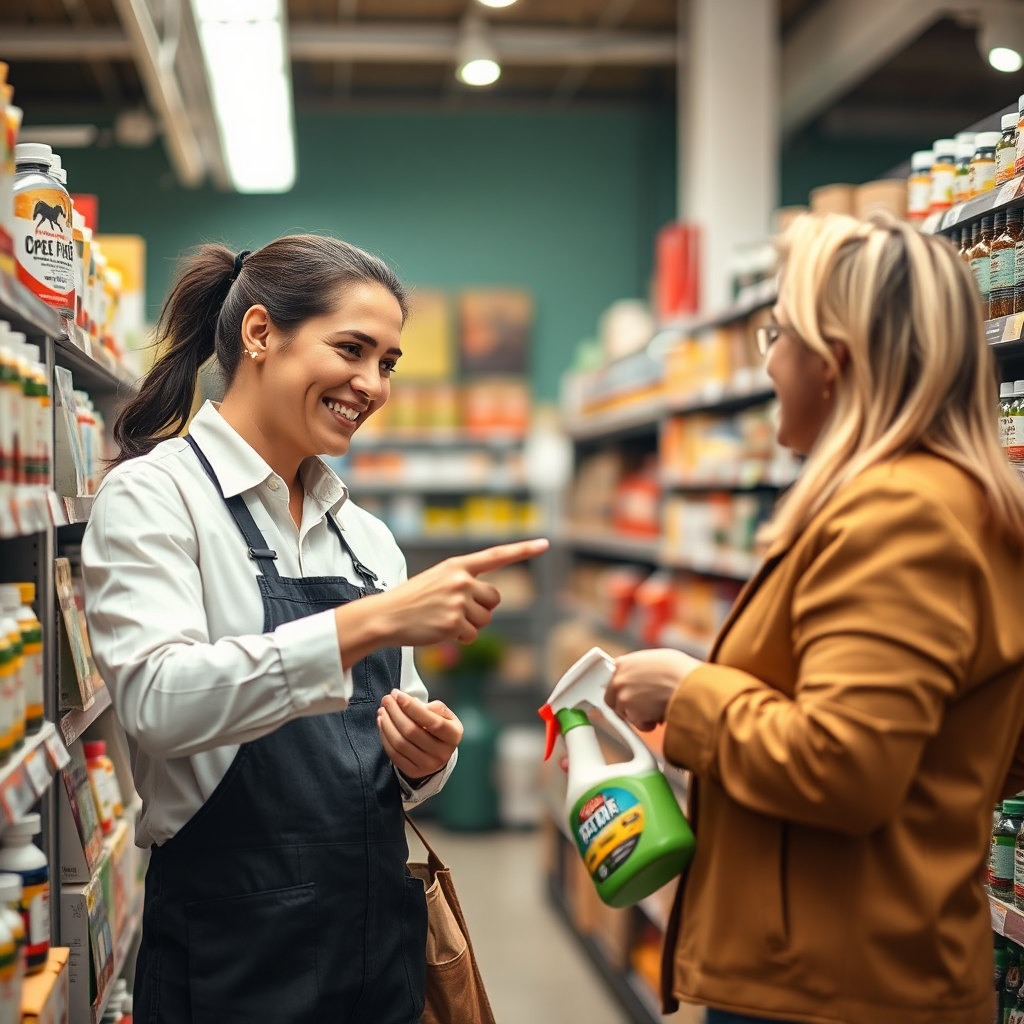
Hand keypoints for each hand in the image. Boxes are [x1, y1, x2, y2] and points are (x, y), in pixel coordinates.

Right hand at [372, 538, 548, 647]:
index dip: (523, 550)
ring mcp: (457, 602)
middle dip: (481, 609)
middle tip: (457, 612)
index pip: (496, 555)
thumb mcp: (438, 579)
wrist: (387, 615)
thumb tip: (489, 601)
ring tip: (444, 620)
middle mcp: (461, 580)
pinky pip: (472, 636)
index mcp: (458, 565)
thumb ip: (464, 583)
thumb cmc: (412, 600)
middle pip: (495, 599)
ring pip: (485, 620)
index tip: (544, 544)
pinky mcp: (453, 623)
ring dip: (470, 626)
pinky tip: (442, 632)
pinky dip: (460, 638)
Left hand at [377, 689, 462, 778]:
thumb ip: (435, 707)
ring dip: (387, 724)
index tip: (397, 695)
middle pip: (412, 732)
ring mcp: (427, 765)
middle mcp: (442, 753)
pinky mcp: (413, 771)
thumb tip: (413, 704)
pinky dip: (384, 737)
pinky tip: (381, 723)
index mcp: (453, 735)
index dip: (412, 708)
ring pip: (400, 743)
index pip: (432, 722)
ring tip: (382, 710)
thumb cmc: (440, 728)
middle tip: (386, 699)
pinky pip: (394, 754)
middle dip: (395, 712)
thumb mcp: (446, 715)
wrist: (439, 753)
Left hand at [605, 649, 703, 731]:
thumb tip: (644, 677)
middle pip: (612, 700)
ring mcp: (623, 697)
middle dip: (626, 707)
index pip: (613, 681)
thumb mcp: (656, 660)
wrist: (689, 684)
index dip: (622, 690)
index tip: (627, 696)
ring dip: (639, 716)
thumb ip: (641, 669)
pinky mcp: (630, 713)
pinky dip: (648, 724)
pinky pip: (637, 724)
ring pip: (625, 714)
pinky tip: (659, 715)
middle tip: (642, 709)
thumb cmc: (680, 670)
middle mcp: (618, 679)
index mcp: (623, 664)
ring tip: (656, 710)